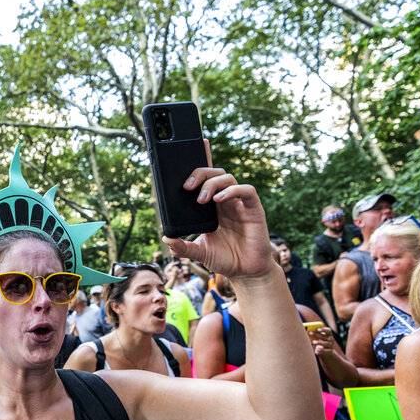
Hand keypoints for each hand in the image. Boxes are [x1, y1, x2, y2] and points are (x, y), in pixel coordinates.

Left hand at [163, 150, 272, 280]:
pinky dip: (232, 190)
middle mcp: (225, 201)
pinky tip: (220, 198)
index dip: (200, 160)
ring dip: (212, 183)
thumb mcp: (199, 252)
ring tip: (201, 199)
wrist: (246, 272)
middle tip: (187, 187)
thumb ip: (183, 246)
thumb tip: (166, 238)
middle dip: (199, 173)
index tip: (187, 148)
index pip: (205, 178)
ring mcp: (239, 204)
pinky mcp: (253, 209)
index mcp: (211, 206)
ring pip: (228, 178)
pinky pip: (246, 190)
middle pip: (214, 173)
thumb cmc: (225, 259)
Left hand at [308, 326, 336, 357]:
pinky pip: (326, 351)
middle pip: (325, 336)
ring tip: (313, 342)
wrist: (326, 351)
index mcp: (329, 334)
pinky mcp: (330, 351)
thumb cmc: (320, 342)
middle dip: (317, 335)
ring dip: (319, 342)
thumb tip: (306, 330)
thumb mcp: (318, 338)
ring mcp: (331, 345)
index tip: (317, 329)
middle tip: (310, 333)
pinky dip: (322, 350)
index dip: (323, 329)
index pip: (328, 331)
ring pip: (326, 344)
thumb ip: (314, 334)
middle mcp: (331, 339)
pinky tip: (317, 349)